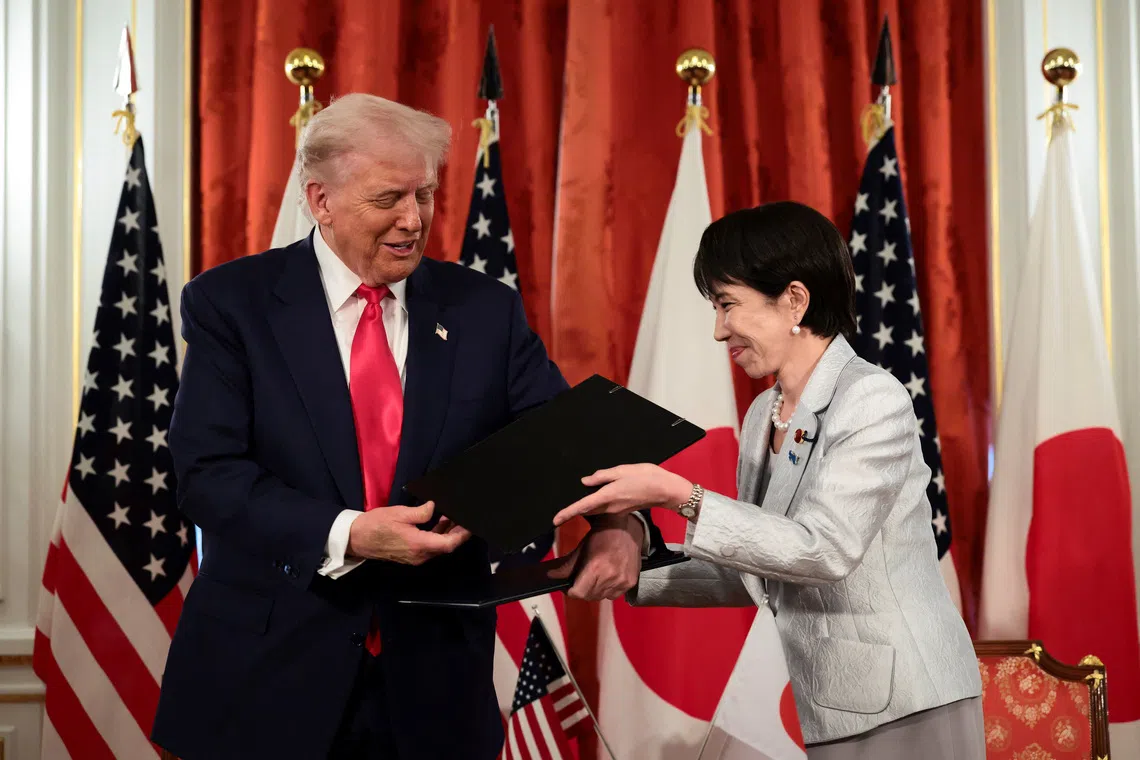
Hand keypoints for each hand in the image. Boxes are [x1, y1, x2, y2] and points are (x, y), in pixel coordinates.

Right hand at [347, 501, 470, 564]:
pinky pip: (429, 547)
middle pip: (445, 546)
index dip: (462, 535)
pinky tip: (439, 522)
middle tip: (465, 518)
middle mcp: (419, 555)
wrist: (356, 538)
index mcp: (419, 544)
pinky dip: (437, 536)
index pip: (448, 544)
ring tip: (453, 516)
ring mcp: (414, 557)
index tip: (470, 525)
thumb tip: (434, 508)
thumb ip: (421, 512)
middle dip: (457, 533)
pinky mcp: (410, 555)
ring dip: (447, 533)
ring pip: (438, 547)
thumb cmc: (376, 524)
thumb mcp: (400, 513)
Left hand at [552, 464, 691, 526]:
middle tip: (559, 512)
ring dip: (583, 510)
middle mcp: (609, 507)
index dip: (567, 513)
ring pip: (594, 511)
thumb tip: (585, 481)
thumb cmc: (646, 477)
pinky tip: (594, 498)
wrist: (665, 490)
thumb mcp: (622, 470)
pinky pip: (604, 510)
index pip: (582, 507)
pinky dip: (595, 507)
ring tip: (572, 504)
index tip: (554, 520)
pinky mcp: (622, 510)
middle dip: (573, 512)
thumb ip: (602, 476)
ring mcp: (616, 511)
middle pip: (586, 511)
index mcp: (607, 496)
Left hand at [559, 515, 644, 600]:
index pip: (579, 593)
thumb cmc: (603, 535)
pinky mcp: (630, 582)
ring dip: (595, 591)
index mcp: (596, 568)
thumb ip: (566, 565)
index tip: (569, 587)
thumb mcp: (582, 548)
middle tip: (579, 581)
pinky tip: (606, 578)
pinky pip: (614, 595)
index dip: (571, 591)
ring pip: (601, 597)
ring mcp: (622, 581)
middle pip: (589, 596)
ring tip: (593, 578)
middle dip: (582, 591)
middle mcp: (610, 577)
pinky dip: (608, 590)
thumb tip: (551, 575)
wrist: (627, 529)